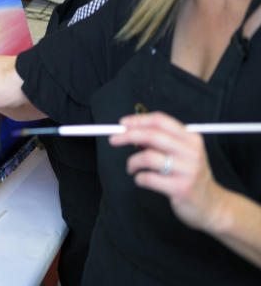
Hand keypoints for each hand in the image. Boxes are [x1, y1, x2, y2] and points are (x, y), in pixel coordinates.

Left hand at [109, 111, 222, 231]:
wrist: (213, 206)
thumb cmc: (190, 176)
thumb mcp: (184, 153)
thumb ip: (163, 140)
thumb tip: (131, 130)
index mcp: (192, 139)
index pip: (161, 121)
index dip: (138, 120)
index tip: (122, 124)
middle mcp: (192, 152)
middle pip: (152, 135)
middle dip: (127, 135)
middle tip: (113, 140)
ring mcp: (188, 171)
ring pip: (148, 157)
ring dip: (132, 162)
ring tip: (131, 168)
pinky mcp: (181, 188)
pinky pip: (148, 178)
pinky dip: (138, 178)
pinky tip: (141, 180)